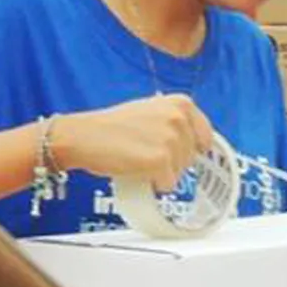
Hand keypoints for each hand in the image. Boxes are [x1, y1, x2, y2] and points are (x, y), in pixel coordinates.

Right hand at [50, 93, 214, 190]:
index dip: (194, 148)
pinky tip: (138, 171)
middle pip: (191, 156)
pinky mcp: (160, 160)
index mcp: (181, 103)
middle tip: (146, 154)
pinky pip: (168, 183)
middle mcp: (179, 118)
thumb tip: (195, 139)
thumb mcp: (150, 110)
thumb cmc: (111, 126)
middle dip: (173, 161)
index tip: (187, 154)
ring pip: (181, 171)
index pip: (204, 134)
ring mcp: (171, 139)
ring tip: (139, 159)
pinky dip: (155, 184)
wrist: (82, 136)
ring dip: (162, 172)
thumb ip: (174, 120)